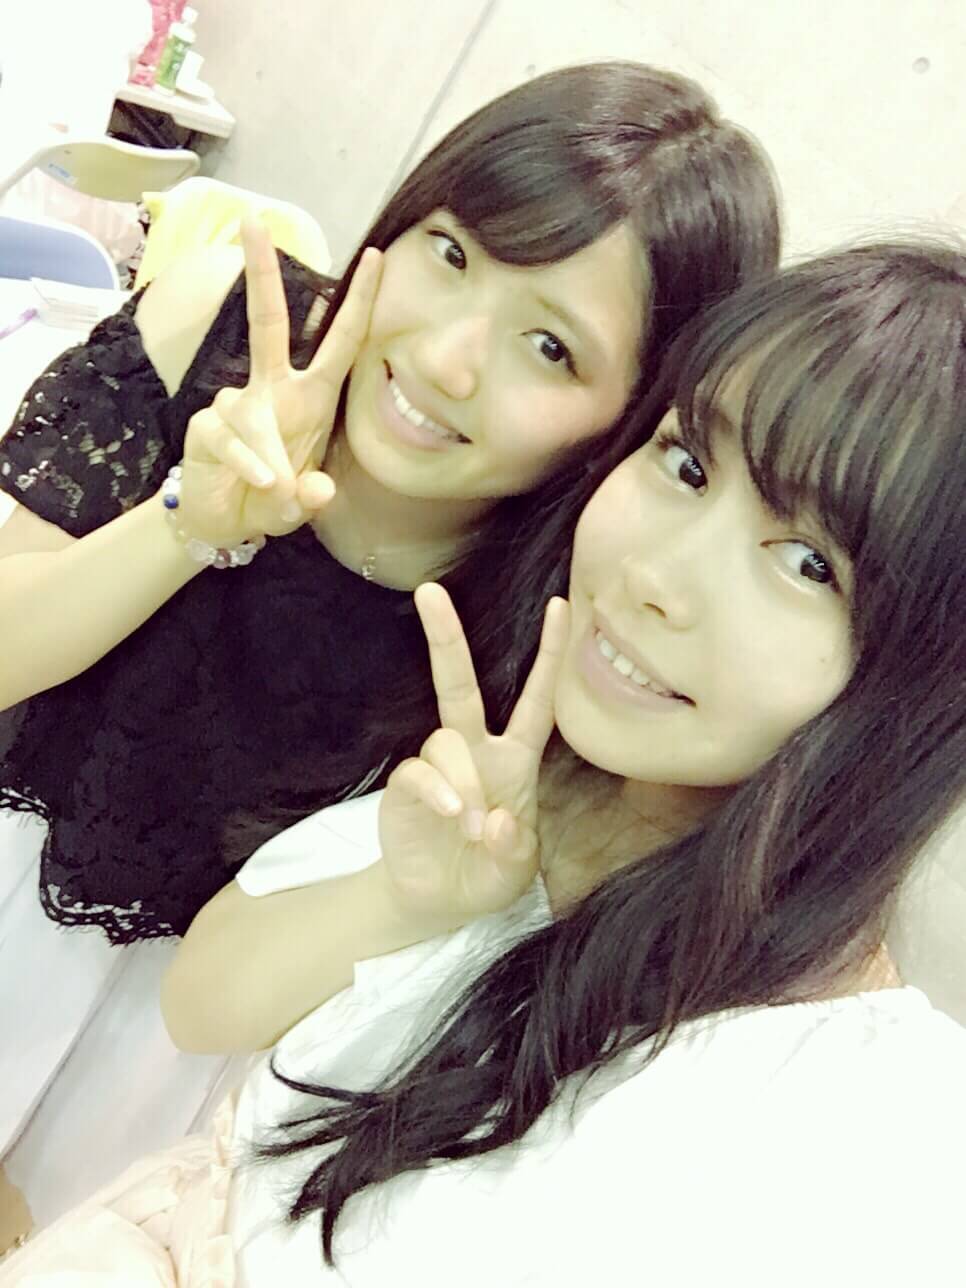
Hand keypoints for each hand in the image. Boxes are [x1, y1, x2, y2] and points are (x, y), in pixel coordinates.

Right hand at [178, 220, 381, 547]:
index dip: (359, 302)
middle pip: (268, 322)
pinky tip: (259, 482)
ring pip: (251, 413)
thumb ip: (312, 496)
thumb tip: (316, 490)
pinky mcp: (207, 426)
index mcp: (312, 397)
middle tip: (254, 221)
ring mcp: (237, 405)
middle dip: (261, 272)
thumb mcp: (302, 502)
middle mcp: (273, 390)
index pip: (340, 342)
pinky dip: (247, 463)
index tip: (378, 257)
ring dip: (268, 456)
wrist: (224, 522)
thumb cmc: (273, 498)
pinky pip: (229, 437)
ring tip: (274, 487)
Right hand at [380, 583, 568, 927]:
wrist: (436, 902)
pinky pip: (419, 772)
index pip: (537, 701)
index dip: (549, 656)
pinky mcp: (406, 787)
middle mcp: (475, 752)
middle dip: (445, 637)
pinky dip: (437, 790)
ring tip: (470, 825)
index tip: (558, 605)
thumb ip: (512, 849)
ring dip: (464, 782)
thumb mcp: (514, 872)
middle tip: (430, 592)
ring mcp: (438, 767)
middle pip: (459, 685)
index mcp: (515, 761)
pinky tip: (450, 815)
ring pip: (446, 741)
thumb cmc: (486, 876)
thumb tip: (495, 819)